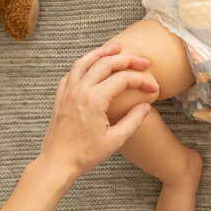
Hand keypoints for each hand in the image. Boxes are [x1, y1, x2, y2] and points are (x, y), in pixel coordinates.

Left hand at [39, 43, 159, 176]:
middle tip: (143, 61)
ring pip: (85, 61)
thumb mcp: (115, 140)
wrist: (57, 162)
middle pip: (106, 63)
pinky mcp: (61, 96)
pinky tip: (92, 65)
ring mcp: (68, 91)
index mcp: (94, 100)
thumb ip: (133, 120)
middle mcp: (80, 90)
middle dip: (127, 59)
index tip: (153, 88)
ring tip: (117, 48)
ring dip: (102, 52)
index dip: (142, 81)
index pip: (123, 80)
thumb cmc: (85, 154)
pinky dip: (84, 63)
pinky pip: (72, 72)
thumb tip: (146, 105)